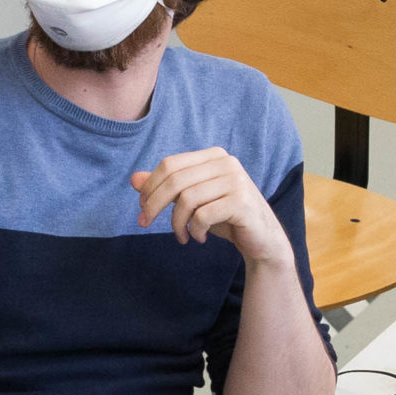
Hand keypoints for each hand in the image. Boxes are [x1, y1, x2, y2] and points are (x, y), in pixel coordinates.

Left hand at [131, 148, 290, 265]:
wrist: (261, 238)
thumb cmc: (224, 217)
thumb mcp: (192, 201)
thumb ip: (166, 188)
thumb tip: (134, 179)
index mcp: (213, 155)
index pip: (170, 164)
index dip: (150, 186)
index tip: (142, 209)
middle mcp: (226, 162)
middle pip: (175, 180)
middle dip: (154, 205)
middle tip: (145, 223)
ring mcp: (236, 180)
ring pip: (187, 199)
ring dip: (177, 223)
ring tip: (181, 236)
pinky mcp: (242, 202)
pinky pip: (203, 215)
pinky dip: (194, 230)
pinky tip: (200, 238)